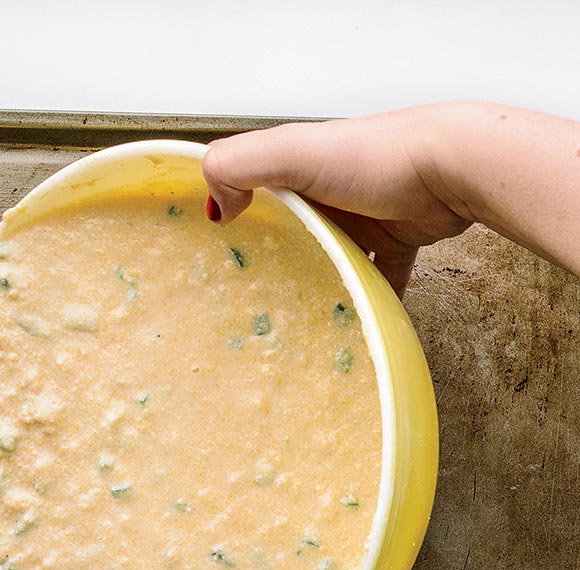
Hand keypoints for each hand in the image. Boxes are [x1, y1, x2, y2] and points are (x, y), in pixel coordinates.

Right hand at [203, 106, 472, 296]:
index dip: (228, 213)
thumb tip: (216, 209)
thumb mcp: (292, 151)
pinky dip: (366, 297)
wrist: (456, 168)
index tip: (210, 254)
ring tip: (292, 320)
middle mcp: (326, 190)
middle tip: (246, 300)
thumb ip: (240, 165)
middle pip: (288, 228)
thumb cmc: (375, 157)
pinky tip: (353, 322)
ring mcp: (362, 217)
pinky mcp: (395, 239)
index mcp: (297, 166)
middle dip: (268, 259)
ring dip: (315, 283)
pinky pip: (376, 275)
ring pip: (328, 256)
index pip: (251, 187)